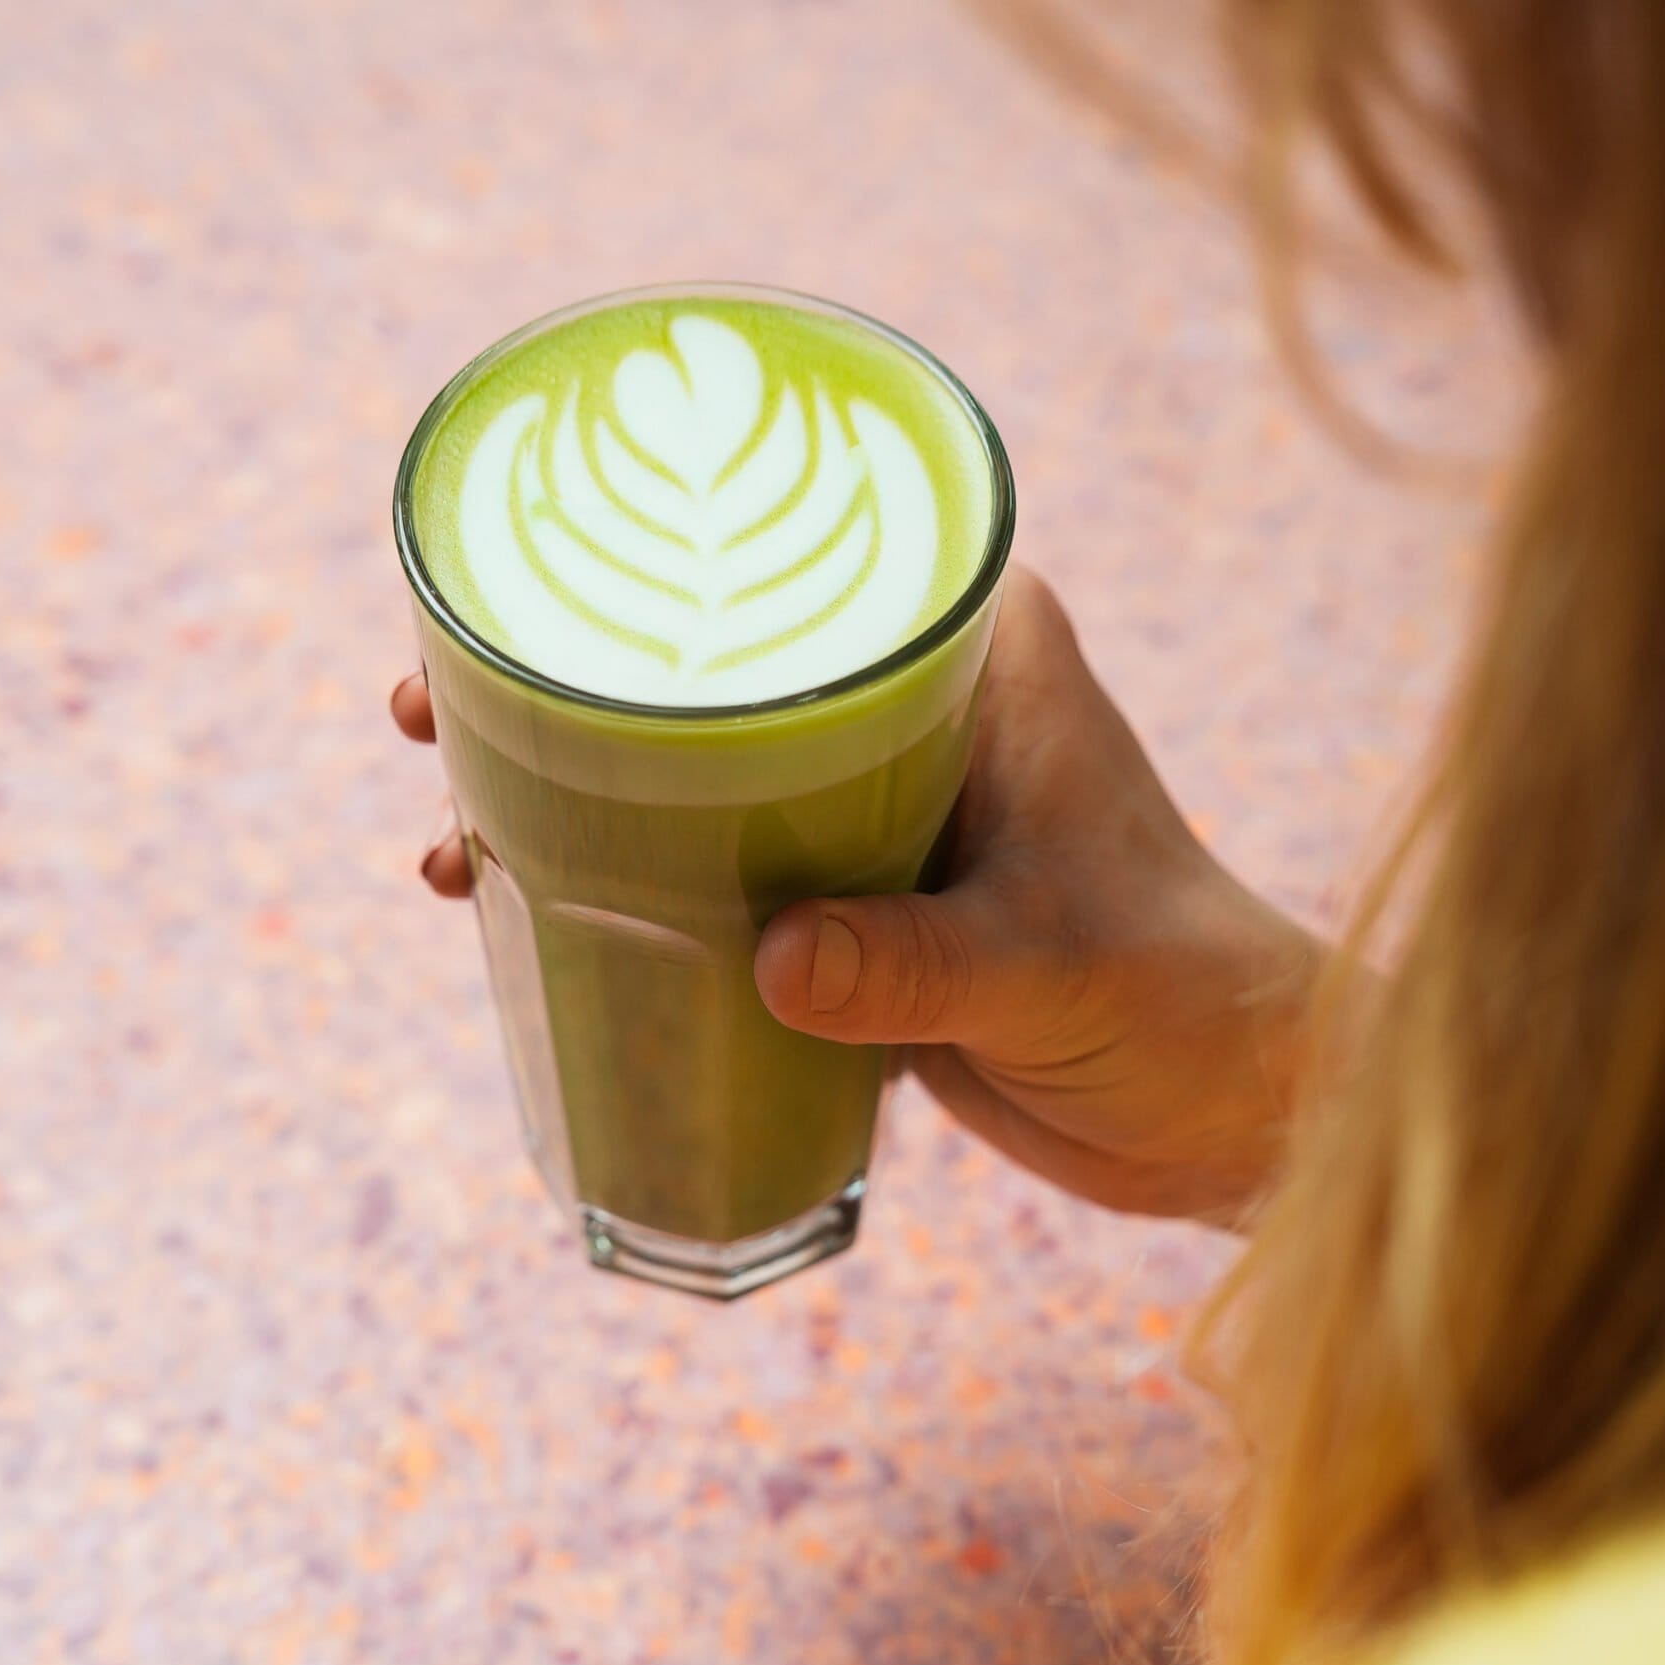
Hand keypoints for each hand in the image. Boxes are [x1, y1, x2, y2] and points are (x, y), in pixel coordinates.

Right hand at [391, 569, 1323, 1223]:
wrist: (1234, 1112)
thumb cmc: (1183, 995)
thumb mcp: (1047, 964)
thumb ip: (914, 966)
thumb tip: (767, 965)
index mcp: (978, 651)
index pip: (803, 552)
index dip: (653, 557)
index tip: (525, 576)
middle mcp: (917, 707)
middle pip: (715, 668)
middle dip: (573, 687)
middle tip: (431, 709)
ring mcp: (879, 810)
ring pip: (699, 780)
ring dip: (579, 802)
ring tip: (449, 833)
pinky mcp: (860, 911)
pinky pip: (719, 885)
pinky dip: (631, 899)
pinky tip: (527, 921)